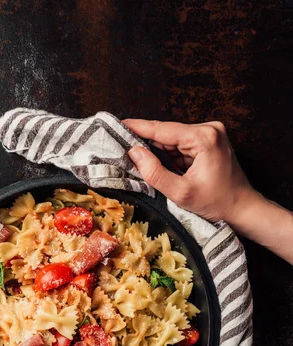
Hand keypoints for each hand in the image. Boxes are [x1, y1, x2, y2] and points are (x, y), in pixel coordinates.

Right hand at [124, 118, 256, 222]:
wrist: (243, 208)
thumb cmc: (216, 203)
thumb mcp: (181, 193)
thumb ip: (155, 173)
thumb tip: (134, 152)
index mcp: (204, 137)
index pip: (162, 129)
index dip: (137, 127)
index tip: (117, 124)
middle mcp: (209, 129)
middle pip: (167, 134)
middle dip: (147, 144)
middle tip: (124, 152)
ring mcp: (211, 133)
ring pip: (173, 140)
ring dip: (160, 153)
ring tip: (144, 167)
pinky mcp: (210, 141)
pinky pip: (182, 145)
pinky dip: (170, 157)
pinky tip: (165, 169)